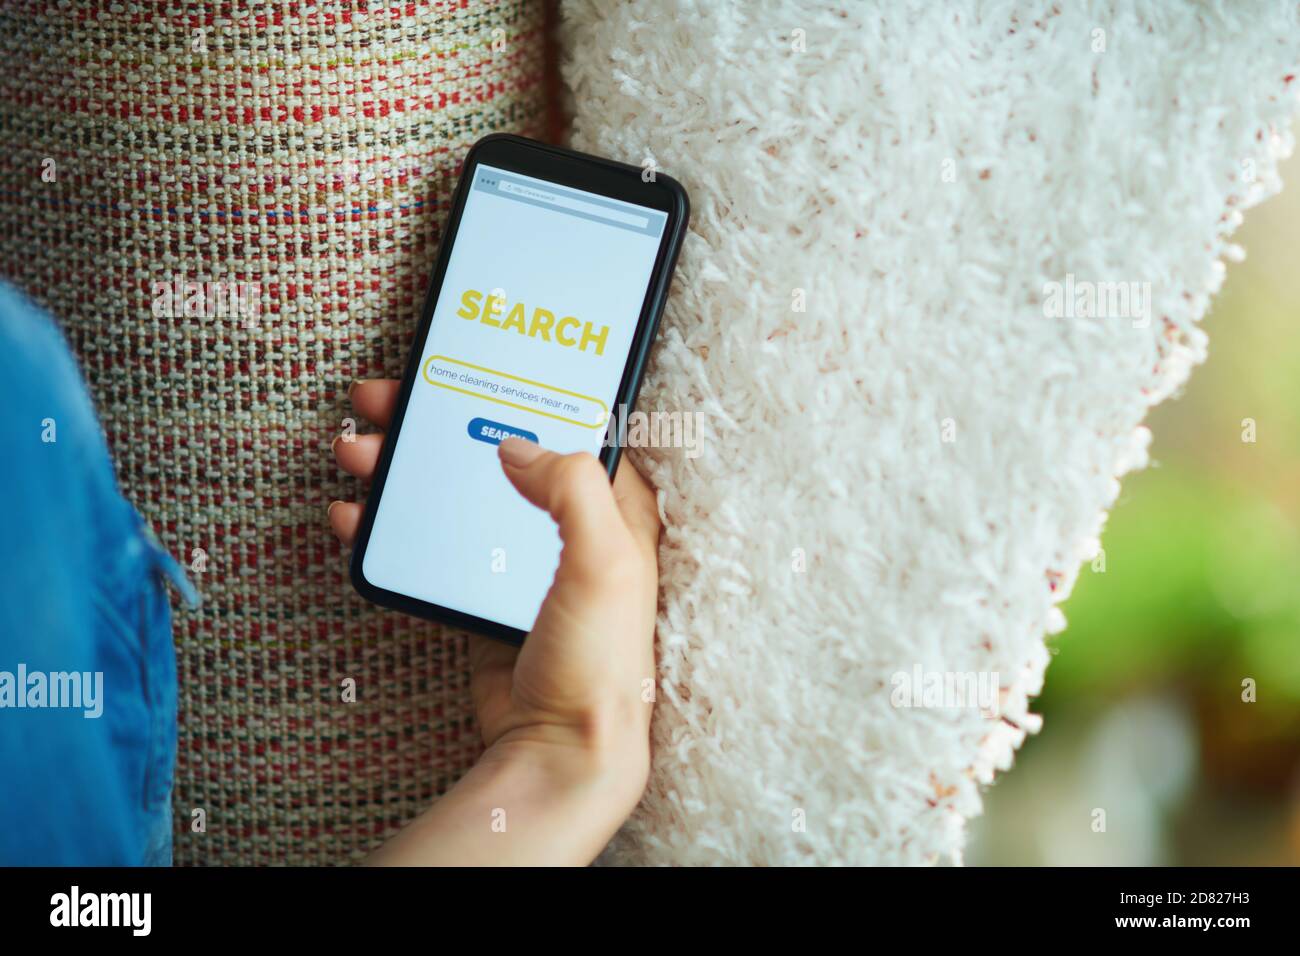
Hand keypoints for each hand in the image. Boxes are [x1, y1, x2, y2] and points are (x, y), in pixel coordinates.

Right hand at [329, 380, 660, 864]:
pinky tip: (356, 514)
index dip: (508, 393)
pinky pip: (427, 545)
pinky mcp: (478, 595)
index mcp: (610, 509)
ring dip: (401, 469)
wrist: (558, 749)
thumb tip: (516, 445)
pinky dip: (389, 524)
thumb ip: (570, 490)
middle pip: (490, 451)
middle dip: (432, 423)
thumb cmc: (598, 662)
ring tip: (356, 451)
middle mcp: (564, 527)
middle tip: (382, 402)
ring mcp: (516, 560)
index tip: (458, 368)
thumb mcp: (602, 563)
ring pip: (451, 493)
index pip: (558, 427)